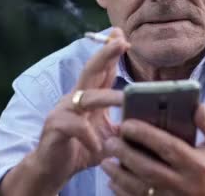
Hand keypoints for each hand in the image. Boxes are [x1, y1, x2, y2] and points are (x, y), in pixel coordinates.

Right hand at [0, 28, 129, 195]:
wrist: (53, 169)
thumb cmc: (83, 148)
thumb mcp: (109, 134)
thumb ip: (125, 123)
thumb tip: (151, 118)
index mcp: (90, 96)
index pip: (103, 70)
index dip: (111, 52)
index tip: (122, 35)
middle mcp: (76, 98)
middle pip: (91, 71)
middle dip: (106, 54)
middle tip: (121, 41)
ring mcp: (64, 110)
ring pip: (86, 97)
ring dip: (107, 97)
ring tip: (124, 99)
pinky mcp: (55, 127)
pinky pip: (75, 127)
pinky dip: (88, 136)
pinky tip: (97, 145)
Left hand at [101, 103, 204, 195]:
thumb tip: (198, 106)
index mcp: (198, 164)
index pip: (167, 147)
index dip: (145, 135)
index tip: (127, 124)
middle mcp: (184, 184)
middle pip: (148, 169)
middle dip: (126, 154)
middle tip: (111, 141)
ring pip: (140, 189)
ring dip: (119, 175)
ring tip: (106, 160)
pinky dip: (123, 193)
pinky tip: (113, 182)